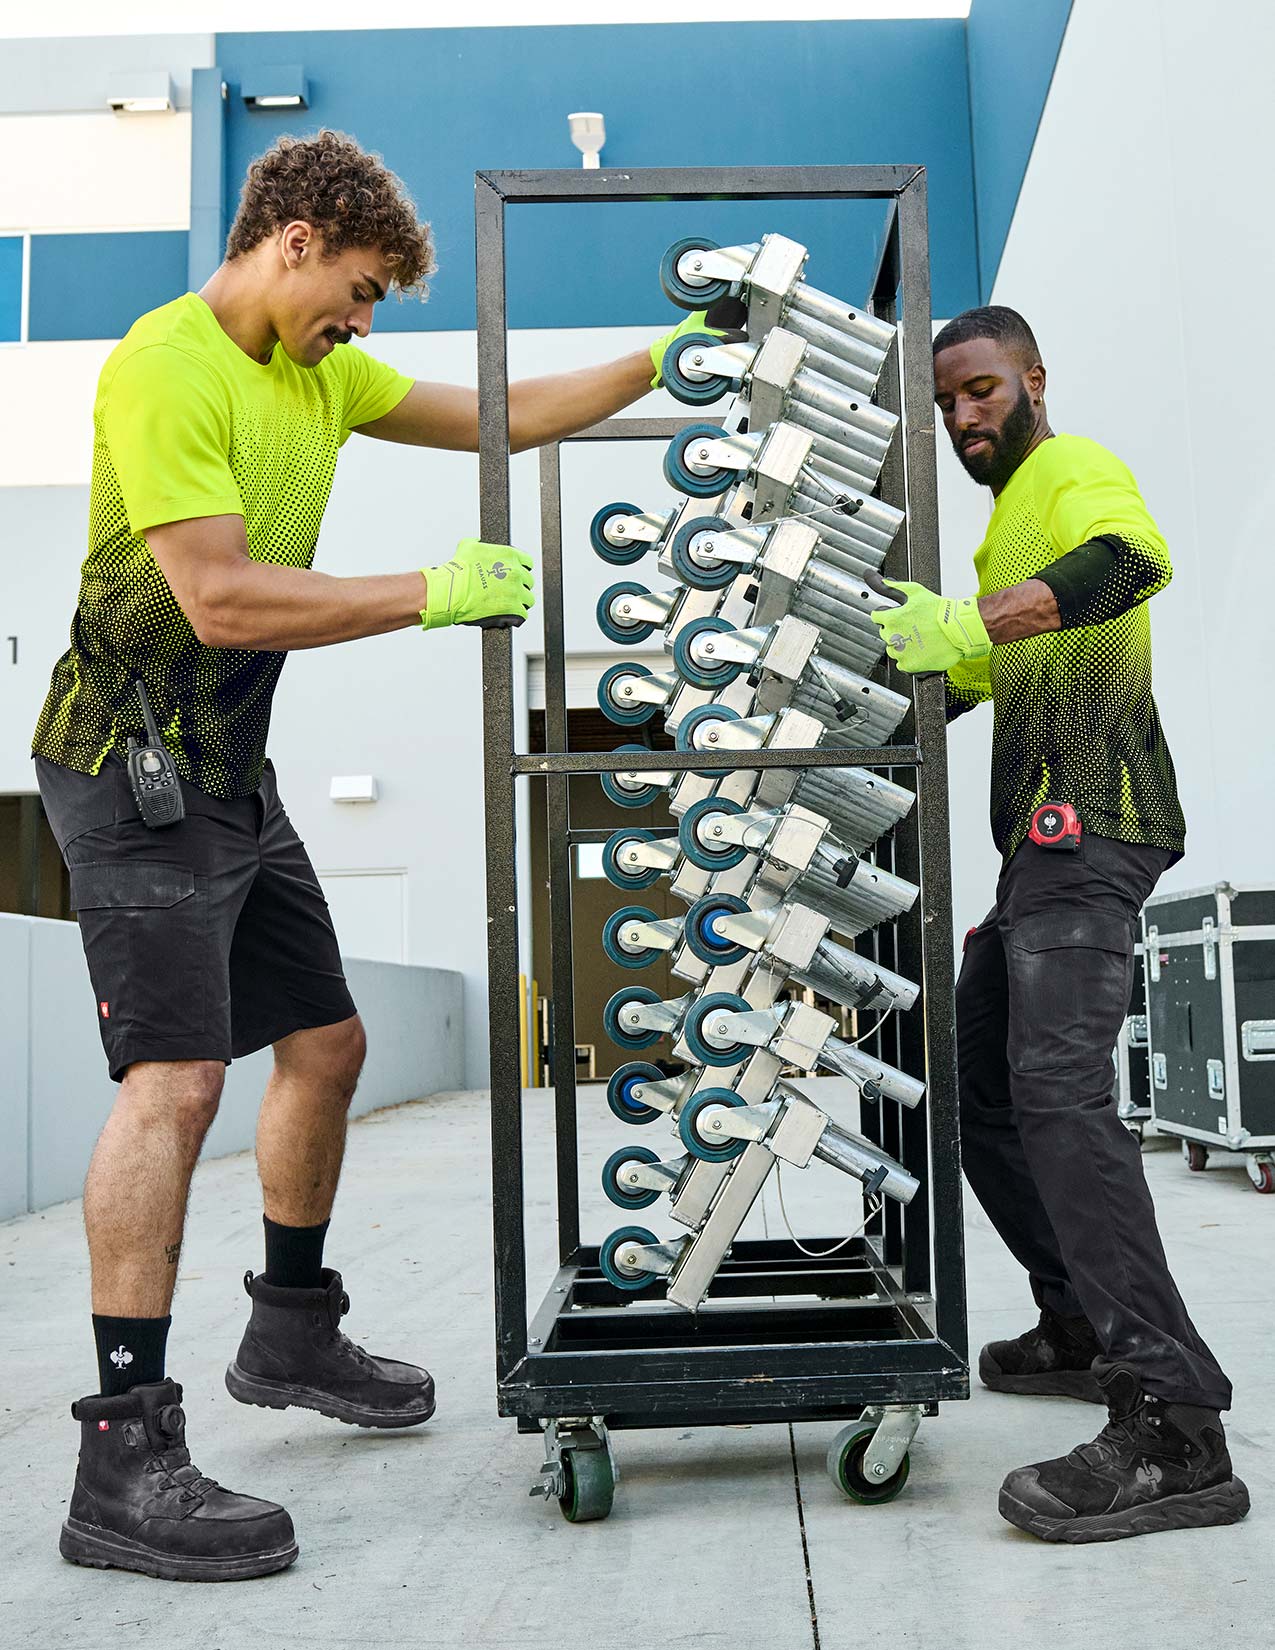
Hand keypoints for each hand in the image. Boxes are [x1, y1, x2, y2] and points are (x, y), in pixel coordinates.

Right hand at [420, 539, 534, 631]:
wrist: (451, 591)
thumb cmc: (458, 572)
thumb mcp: (467, 547)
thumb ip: (478, 543)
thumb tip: (478, 542)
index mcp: (510, 556)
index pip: (527, 562)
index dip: (520, 570)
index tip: (514, 576)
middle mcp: (516, 572)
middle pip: (528, 581)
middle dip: (519, 586)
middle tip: (507, 592)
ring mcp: (516, 592)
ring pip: (527, 599)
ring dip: (519, 602)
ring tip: (507, 605)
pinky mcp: (513, 609)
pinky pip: (523, 614)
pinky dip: (516, 616)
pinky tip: (507, 616)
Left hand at [870, 579, 989, 673]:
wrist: (959, 629)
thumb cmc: (939, 611)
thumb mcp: (915, 592)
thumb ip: (891, 586)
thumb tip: (873, 577)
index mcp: (891, 619)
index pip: (876, 617)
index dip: (888, 614)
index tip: (899, 616)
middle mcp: (893, 637)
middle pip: (885, 633)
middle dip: (896, 629)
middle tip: (914, 626)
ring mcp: (901, 653)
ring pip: (893, 649)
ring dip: (902, 645)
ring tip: (920, 638)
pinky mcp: (909, 666)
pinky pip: (902, 664)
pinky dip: (909, 659)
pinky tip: (921, 650)